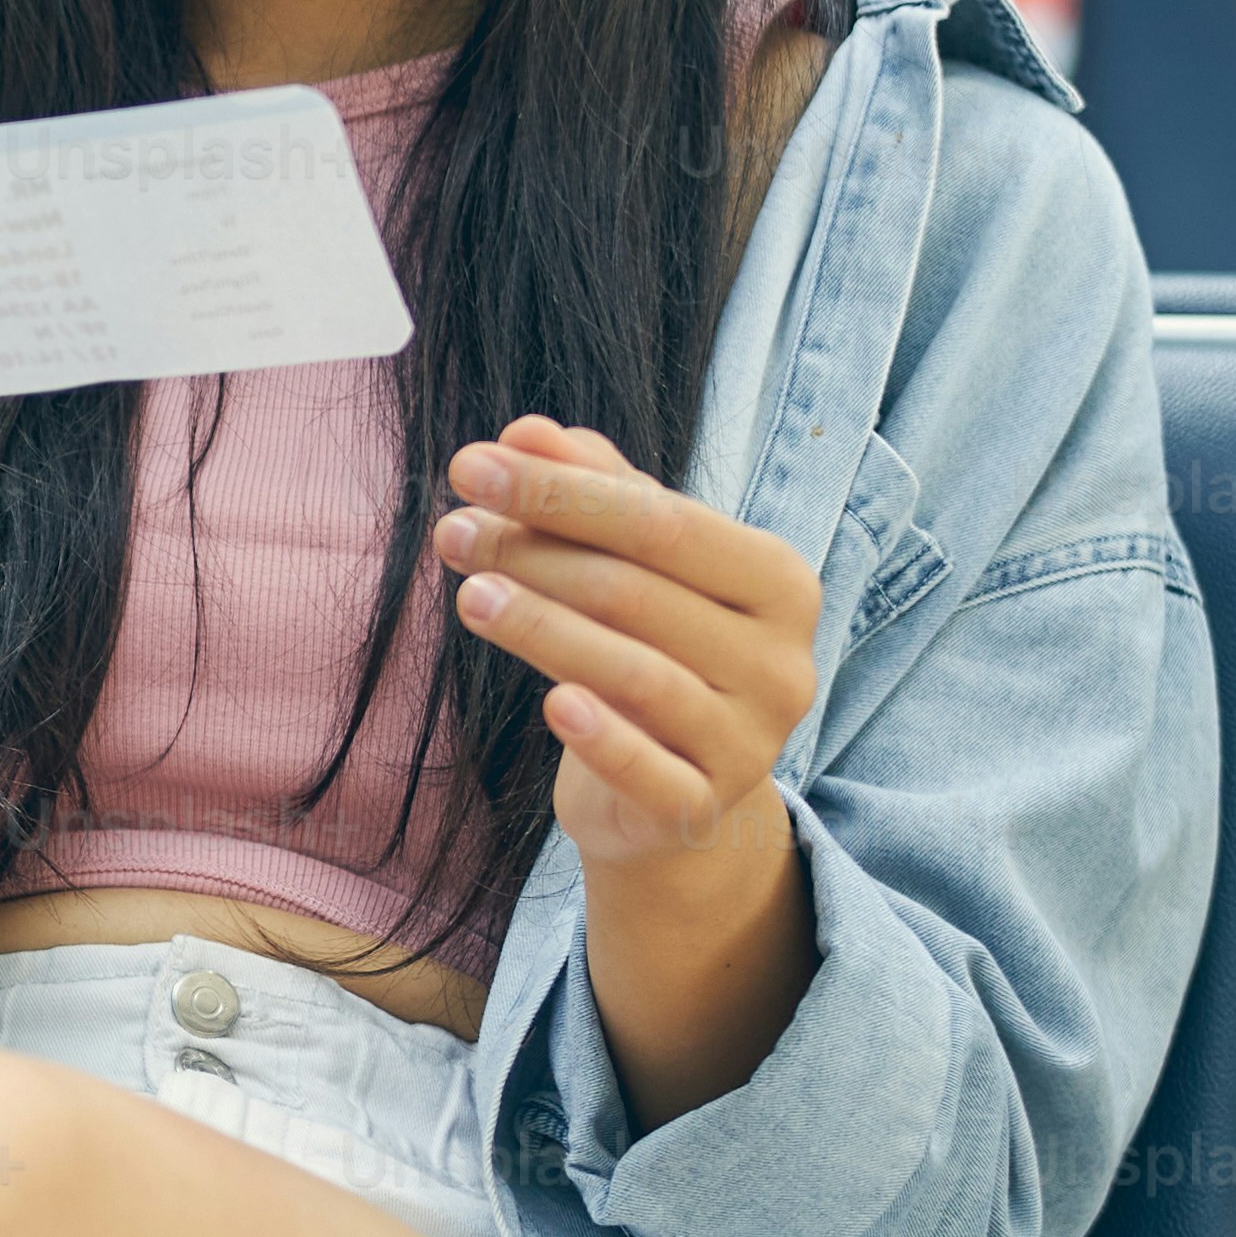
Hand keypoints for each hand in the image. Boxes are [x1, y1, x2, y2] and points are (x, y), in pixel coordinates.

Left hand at [437, 416, 820, 1113]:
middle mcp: (781, 660)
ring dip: (544, 630)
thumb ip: (591, 493)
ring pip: (638, 674)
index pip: (662, 522)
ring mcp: (750, 740)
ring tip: (469, 596)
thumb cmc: (652, 649)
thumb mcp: (634, 569)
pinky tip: (550, 704)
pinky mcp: (703, 807)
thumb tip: (523, 429)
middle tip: (454, 532)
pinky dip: (602, 736)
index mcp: (777, 582)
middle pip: (639, 594)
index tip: (471, 464)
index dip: (563, 491)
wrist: (675, 793)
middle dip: (537, 555)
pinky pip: (650, 770)